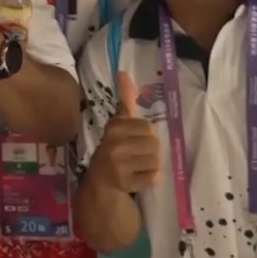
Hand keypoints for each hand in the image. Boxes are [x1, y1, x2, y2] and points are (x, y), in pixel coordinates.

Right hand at [91, 71, 160, 193]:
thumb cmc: (114, 150)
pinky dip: (150, 180)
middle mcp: (114, 144)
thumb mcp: (119, 124)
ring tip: (138, 168)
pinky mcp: (125, 183)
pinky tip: (138, 178)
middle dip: (150, 151)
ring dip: (151, 166)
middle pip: (155, 144)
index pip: (149, 127)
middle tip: (137, 156)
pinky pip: (154, 178)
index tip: (133, 140)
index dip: (146, 135)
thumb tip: (124, 72)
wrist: (100, 184)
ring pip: (156, 161)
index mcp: (114, 127)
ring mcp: (118, 165)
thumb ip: (125, 100)